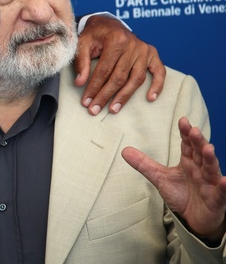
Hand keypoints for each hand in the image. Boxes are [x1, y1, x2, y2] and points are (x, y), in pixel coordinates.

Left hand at [74, 15, 164, 114]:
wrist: (108, 23)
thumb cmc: (94, 34)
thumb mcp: (83, 43)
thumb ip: (81, 62)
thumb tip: (80, 83)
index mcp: (115, 40)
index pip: (104, 70)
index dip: (94, 87)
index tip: (86, 101)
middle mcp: (132, 45)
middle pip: (119, 77)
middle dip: (105, 95)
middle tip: (95, 109)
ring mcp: (144, 50)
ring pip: (136, 78)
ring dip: (124, 96)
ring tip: (113, 109)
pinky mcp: (152, 53)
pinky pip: (159, 71)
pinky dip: (157, 85)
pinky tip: (150, 98)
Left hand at [122, 118, 225, 241]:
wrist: (192, 219)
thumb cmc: (181, 195)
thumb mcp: (160, 178)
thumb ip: (144, 164)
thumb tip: (124, 150)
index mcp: (188, 162)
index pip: (187, 145)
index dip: (185, 133)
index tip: (183, 121)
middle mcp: (200, 169)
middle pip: (200, 153)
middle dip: (198, 141)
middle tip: (194, 130)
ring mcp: (210, 183)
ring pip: (211, 168)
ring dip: (210, 158)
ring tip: (208, 148)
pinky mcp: (216, 198)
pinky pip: (221, 192)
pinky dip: (224, 186)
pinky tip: (224, 180)